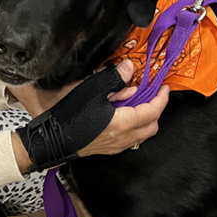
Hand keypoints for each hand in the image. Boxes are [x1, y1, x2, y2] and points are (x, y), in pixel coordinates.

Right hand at [9, 60, 168, 173]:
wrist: (51, 140)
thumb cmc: (72, 115)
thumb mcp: (92, 90)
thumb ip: (114, 79)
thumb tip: (130, 68)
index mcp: (123, 123)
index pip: (152, 112)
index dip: (161, 99)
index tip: (164, 87)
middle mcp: (124, 138)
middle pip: (151, 126)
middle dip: (156, 110)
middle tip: (151, 94)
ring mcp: (116, 146)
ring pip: (141, 134)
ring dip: (144, 118)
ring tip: (133, 100)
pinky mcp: (107, 149)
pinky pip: (130, 138)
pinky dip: (133, 125)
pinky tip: (120, 113)